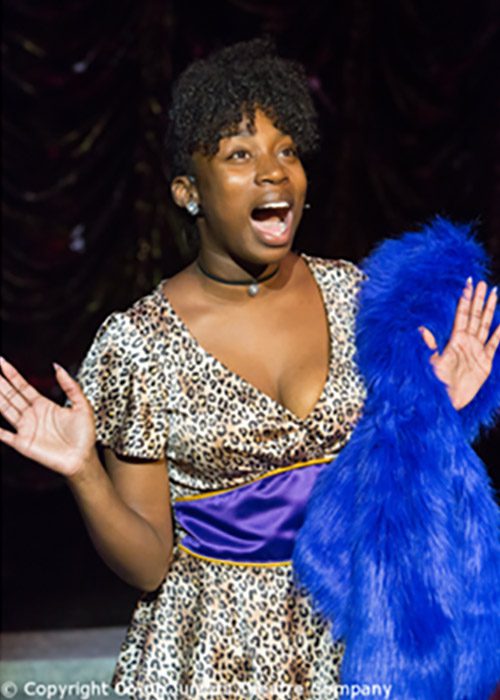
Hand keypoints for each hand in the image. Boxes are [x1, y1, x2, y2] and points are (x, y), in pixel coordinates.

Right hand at [0, 357, 95, 475]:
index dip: (13, 375)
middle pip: (11, 395)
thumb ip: (71, 386)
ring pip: (5, 409)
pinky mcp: (23, 443)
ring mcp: (26, 429)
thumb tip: (58, 368)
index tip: (3, 362)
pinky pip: (5, 435)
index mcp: (44, 406)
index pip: (23, 387)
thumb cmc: (84, 436)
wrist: (83, 458)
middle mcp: (33, 416)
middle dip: (0, 383)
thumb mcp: (82, 405)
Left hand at [419, 278, 499, 409]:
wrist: (445, 402)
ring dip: (489, 310)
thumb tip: (420, 328)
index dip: (464, 300)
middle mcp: (465, 342)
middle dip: (479, 300)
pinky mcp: (484, 363)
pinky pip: (494, 345)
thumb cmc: (434, 382)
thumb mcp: (430, 362)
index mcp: (453, 340)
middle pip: (474, 316)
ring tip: (494, 294)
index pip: (461, 315)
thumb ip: (428, 345)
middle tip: (482, 283)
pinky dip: (499, 334)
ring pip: (485, 326)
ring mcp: (476, 351)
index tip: (467, 284)